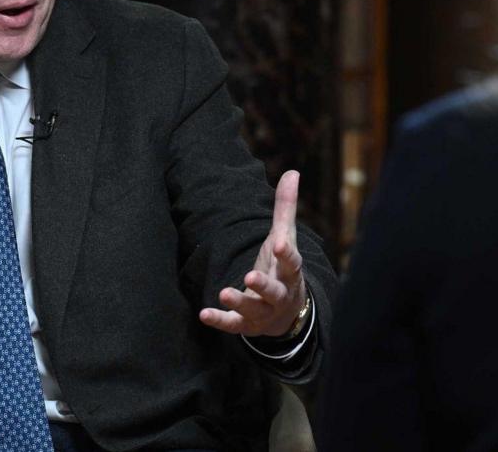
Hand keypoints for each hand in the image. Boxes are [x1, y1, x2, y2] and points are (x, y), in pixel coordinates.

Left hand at [200, 170, 307, 337]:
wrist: (286, 314)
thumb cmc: (282, 268)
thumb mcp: (285, 238)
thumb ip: (285, 208)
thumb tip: (292, 172)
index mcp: (290, 272)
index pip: (292, 262)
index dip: (287, 254)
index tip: (281, 243)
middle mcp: (280, 294)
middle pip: (275, 290)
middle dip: (263, 285)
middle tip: (251, 276)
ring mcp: (264, 312)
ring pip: (254, 309)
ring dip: (240, 301)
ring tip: (224, 292)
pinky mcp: (248, 325)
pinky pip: (234, 324)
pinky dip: (220, 320)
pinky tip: (204, 313)